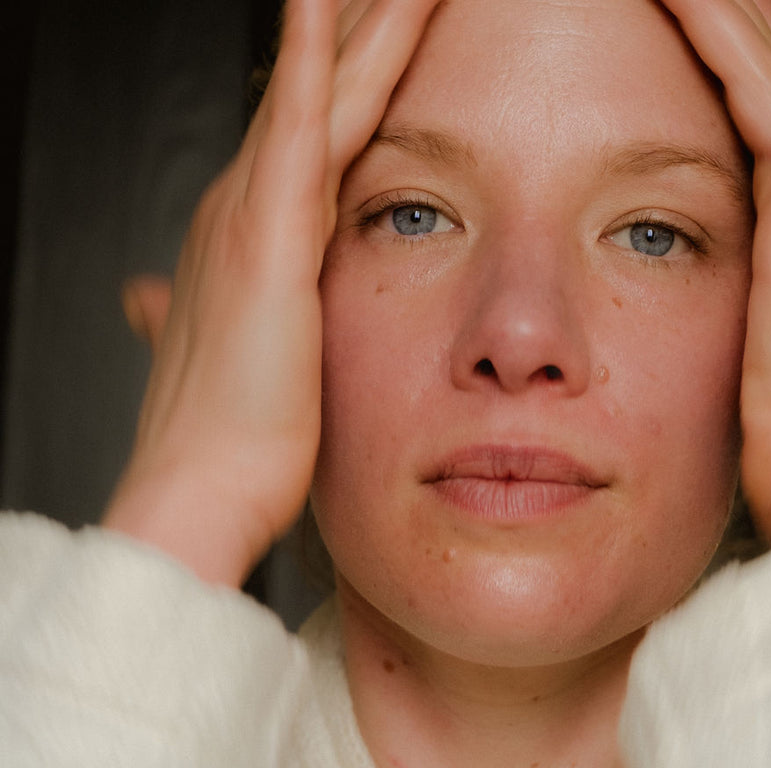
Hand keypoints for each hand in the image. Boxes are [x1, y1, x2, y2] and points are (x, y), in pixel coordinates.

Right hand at [105, 0, 441, 585]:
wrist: (197, 492)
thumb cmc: (230, 447)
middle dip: (367, 21)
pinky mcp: (265, 244)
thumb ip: (212, 316)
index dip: (357, 66)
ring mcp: (250, 216)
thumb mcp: (241, 362)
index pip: (320, 126)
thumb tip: (150, 302)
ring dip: (361, 18)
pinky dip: (314, 65)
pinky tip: (323, 0)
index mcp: (252, 234)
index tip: (397, 17)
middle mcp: (244, 206)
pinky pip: (298, 135)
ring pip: (321, 90)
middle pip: (323, 89)